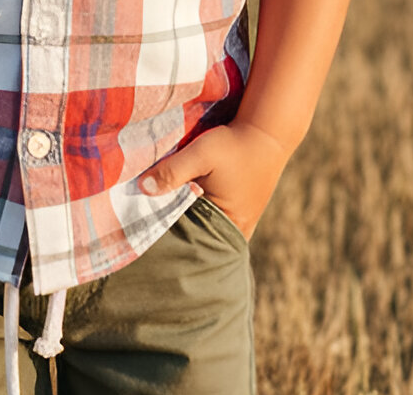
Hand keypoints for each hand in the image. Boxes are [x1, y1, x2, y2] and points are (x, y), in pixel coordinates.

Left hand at [139, 122, 289, 239]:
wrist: (269, 130)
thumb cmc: (236, 144)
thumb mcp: (201, 153)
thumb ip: (173, 171)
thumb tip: (143, 188)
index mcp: (230, 227)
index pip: (192, 246)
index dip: (169, 241)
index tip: (146, 234)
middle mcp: (237, 233)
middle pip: (198, 243)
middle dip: (175, 236)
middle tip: (146, 231)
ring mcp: (239, 225)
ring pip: (204, 233)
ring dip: (185, 225)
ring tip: (159, 219)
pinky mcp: (239, 214)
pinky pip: (211, 223)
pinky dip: (196, 217)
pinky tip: (178, 208)